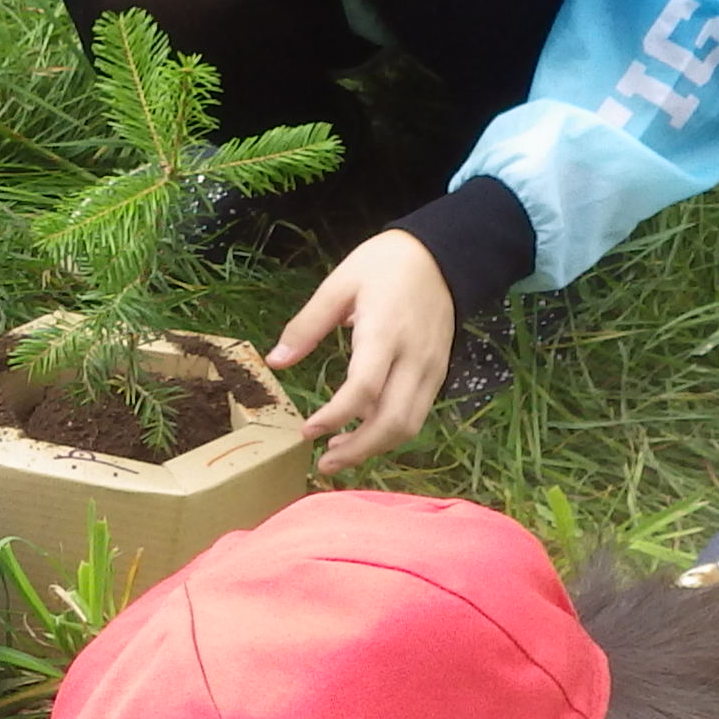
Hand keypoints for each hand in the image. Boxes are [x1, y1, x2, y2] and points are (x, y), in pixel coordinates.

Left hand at [266, 228, 453, 471]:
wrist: (443, 254)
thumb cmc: (385, 264)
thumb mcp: (339, 283)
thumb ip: (307, 325)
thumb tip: (275, 362)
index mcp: (386, 332)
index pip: (365, 388)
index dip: (336, 417)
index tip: (308, 432)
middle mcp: (415, 357)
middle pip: (393, 420)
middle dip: (358, 449)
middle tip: (323, 464)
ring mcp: (432, 368)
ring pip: (410, 424)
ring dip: (374, 447)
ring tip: (338, 453)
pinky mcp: (439, 373)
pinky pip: (418, 413)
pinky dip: (390, 432)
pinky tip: (362, 432)